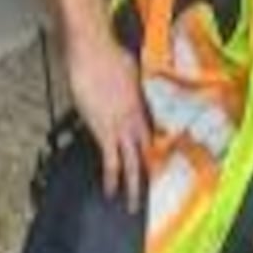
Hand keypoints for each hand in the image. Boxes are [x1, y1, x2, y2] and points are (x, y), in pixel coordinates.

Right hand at [65, 26, 149, 213]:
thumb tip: (127, 80)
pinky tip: (111, 193)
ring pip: (134, 162)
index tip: (160, 162)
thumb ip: (128, 80)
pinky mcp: (105, 131)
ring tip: (132, 205)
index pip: (153, 130)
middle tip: (153, 193)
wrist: (92, 46)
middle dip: (150, 172)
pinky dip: (112, 179)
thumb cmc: (104, 51)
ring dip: (134, 186)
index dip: (156, 147)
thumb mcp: (125, 67)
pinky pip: (112, 162)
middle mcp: (136, 116)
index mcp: (141, 101)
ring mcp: (122, 125)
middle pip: (148, 151)